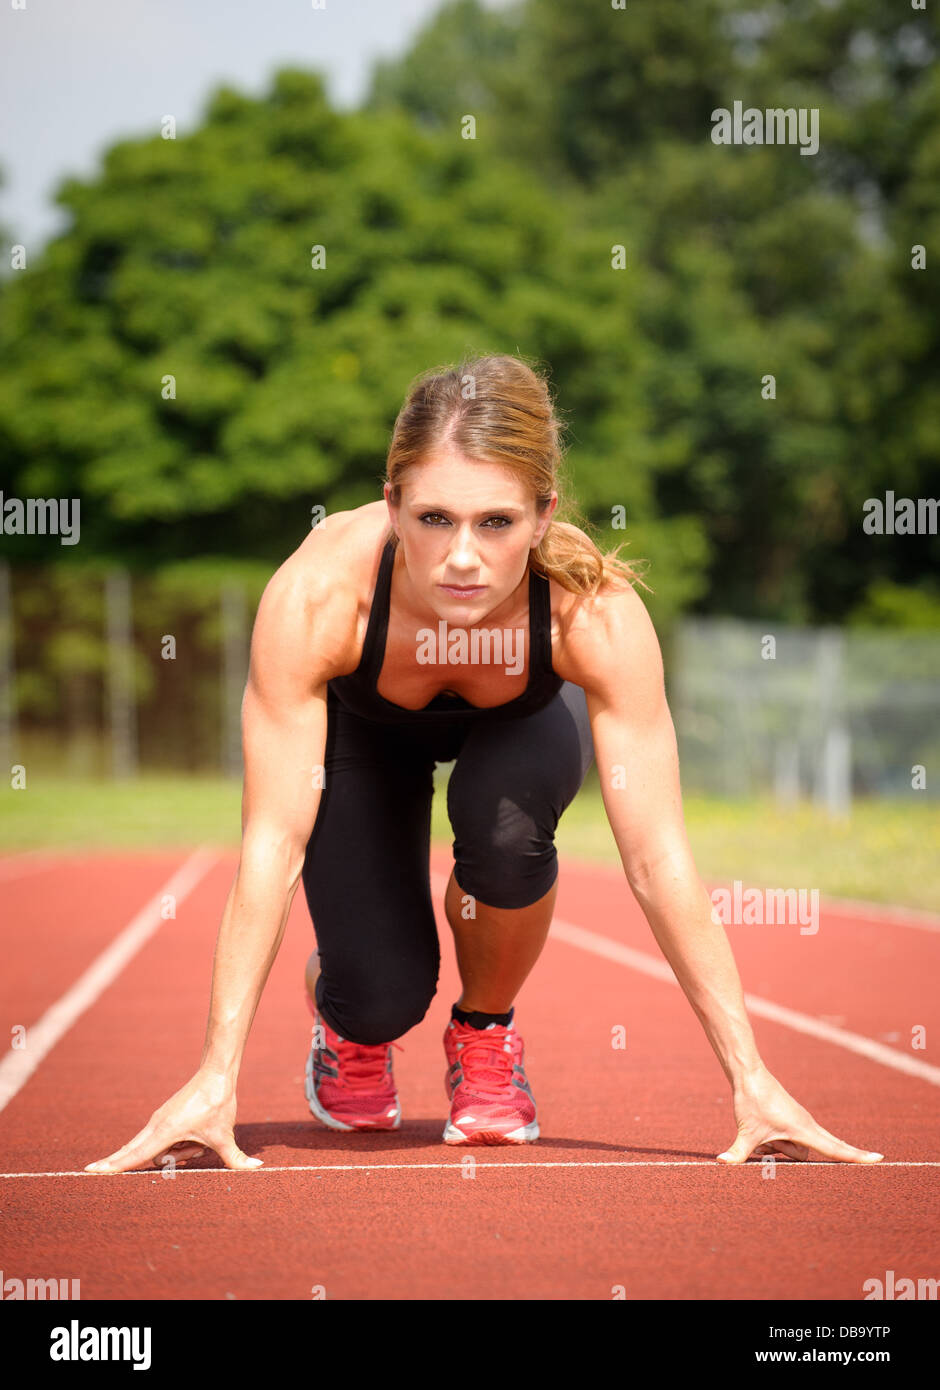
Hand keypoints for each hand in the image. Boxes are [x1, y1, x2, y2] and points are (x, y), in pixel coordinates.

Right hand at [84, 1068, 262, 1173]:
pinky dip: (177, 1147)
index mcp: (165, 1131)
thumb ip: (236, 1158)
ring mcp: (160, 1121)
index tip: (90, 1171)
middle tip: (94, 1172)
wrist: (217, 1073)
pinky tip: (196, 1144)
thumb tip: (256, 1168)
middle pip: (135, 1152)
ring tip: (200, 1146)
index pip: (134, 1155)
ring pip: (158, 1149)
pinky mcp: (167, 1118)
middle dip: (122, 1162)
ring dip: (177, 1154)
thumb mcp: (226, 1135)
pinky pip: (164, 1139)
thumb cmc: (218, 1103)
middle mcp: (156, 1126)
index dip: (113, 1166)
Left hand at [716, 1066, 883, 1164]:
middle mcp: (807, 1126)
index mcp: (803, 1129)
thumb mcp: (745, 1131)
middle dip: (787, 1153)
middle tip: (771, 1132)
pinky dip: (774, 1142)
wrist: (749, 1074)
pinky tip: (761, 1130)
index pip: (835, 1149)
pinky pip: (786, 1140)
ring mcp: (800, 1122)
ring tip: (760, 1131)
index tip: (879, 1160)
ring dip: (776, 1147)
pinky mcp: (791, 1120)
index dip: (856, 1157)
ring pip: (792, 1148)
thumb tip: (722, 1164)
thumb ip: (738, 1153)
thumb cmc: (751, 1101)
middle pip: (805, 1154)